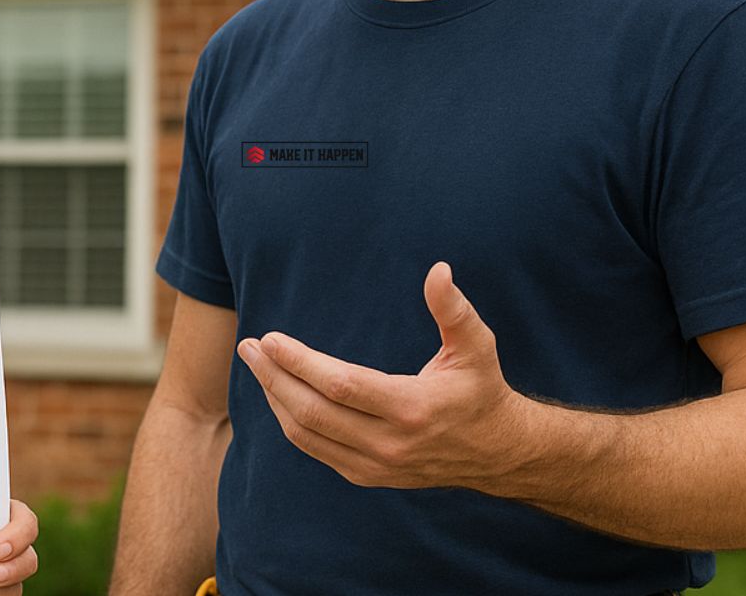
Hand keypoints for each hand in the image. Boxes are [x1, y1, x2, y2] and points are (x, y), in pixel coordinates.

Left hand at [236, 262, 530, 490]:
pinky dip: (290, 421)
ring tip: (256, 364)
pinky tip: (278, 393)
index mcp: (412, 408)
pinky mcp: (367, 476)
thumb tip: (438, 269)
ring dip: (275, 398)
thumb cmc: (481, 389)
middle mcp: (390, 444)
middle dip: (273, 376)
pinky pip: (315, 449)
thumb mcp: (476, 346)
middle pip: (313, 412)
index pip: (340, 385)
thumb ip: (453, 309)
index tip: (269, 338)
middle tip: (248, 346)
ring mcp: (376, 466)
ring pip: (307, 434)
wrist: (496, 452)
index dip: (299, 362)